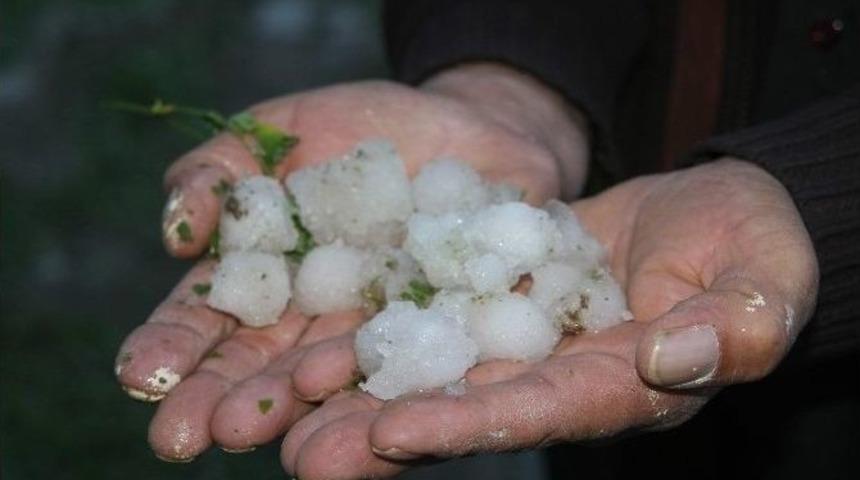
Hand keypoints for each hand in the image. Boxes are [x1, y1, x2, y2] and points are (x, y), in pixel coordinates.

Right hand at [114, 63, 589, 460]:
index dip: (172, 350)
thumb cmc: (367, 128)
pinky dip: (411, 402)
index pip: (209, 324)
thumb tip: (178, 232)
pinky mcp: (455, 338)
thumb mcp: (281, 129)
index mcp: (269, 282)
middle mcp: (321, 324)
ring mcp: (387, 335)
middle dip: (228, 403)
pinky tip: (385, 431)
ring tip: (283, 450)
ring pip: (344, 385)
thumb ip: (220, 171)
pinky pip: (433, 372)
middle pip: (268, 371)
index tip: (138, 377)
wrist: (477, 128)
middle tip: (186, 437)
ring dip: (311, 416)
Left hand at [279, 159, 818, 478]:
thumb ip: (733, 328)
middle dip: (387, 433)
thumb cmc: (754, 244)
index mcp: (623, 386)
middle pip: (468, 409)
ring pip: (434, 367)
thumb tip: (671, 359)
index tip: (398, 431)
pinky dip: (377, 323)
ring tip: (281, 409)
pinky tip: (313, 337)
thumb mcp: (765, 283)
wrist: (707, 208)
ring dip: (360, 388)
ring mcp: (522, 335)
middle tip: (303, 457)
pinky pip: (432, 309)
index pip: (544, 412)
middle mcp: (559, 375)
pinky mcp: (495, 292)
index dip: (474, 423)